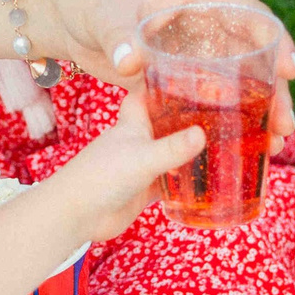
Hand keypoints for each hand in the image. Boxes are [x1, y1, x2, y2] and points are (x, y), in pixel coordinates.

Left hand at [47, 0, 294, 150]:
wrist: (63, 12)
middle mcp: (205, 21)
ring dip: (257, 110)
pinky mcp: (179, 74)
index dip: (275, 40)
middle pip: (253, 55)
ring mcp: (194, 50)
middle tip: (286, 125)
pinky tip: (242, 146)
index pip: (250, 13)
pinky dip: (227, 119)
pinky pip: (211, 97)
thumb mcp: (104, 13)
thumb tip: (131, 60)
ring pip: (238, 80)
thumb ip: (118, 36)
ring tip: (275, 143)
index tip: (289, 71)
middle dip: (275, 90)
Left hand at [50, 95, 204, 243]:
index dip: (159, 88)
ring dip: (185, 153)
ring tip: (217, 147)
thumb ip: (173, 147)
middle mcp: (136, 143)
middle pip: (161, 125)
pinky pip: (167, 184)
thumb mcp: (144, 157)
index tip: (185, 81)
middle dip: (182, 121)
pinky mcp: (142, 191)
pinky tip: (201, 182)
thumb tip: (203, 134)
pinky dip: (181, 183)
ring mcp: (139, 167)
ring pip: (167, 156)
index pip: (144, 97)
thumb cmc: (102, 175)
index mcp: (131, 125)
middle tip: (213, 116)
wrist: (77, 213)